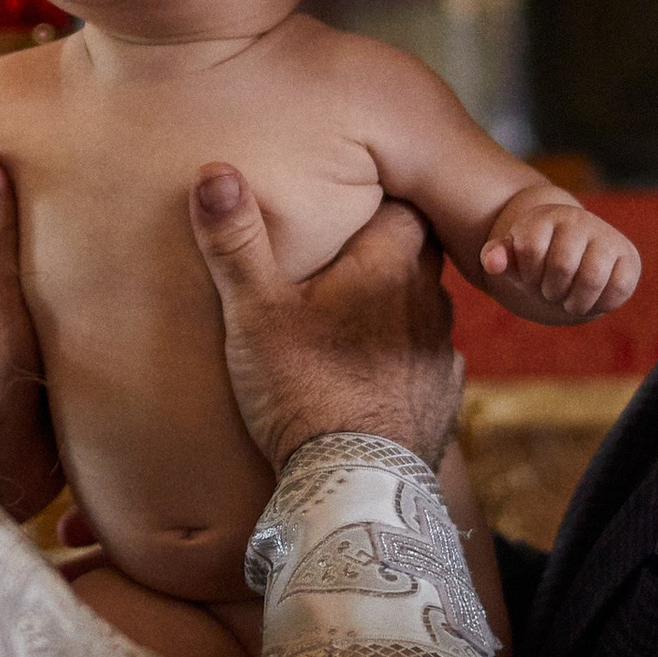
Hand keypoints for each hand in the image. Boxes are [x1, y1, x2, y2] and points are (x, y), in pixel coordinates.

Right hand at [188, 165, 462, 470]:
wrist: (354, 483)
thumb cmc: (302, 390)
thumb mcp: (254, 312)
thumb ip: (236, 242)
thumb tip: (214, 173)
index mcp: (389, 265)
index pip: (404, 207)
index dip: (379, 202)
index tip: (350, 204)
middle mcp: (429, 300)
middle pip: (420, 253)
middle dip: (389, 251)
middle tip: (346, 258)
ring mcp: (441, 351)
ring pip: (427, 307)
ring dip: (399, 306)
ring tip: (357, 318)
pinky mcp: (444, 398)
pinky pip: (431, 361)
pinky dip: (407, 359)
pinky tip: (378, 374)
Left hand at [479, 195, 640, 320]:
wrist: (574, 258)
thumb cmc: (538, 261)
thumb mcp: (514, 259)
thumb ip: (498, 257)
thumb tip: (491, 262)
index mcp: (544, 217)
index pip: (531, 249)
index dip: (528, 274)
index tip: (530, 275)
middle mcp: (578, 219)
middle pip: (562, 266)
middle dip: (551, 291)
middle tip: (551, 291)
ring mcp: (606, 236)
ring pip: (591, 278)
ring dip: (575, 302)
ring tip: (569, 299)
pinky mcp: (628, 257)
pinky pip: (618, 288)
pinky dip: (601, 304)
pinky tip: (592, 298)